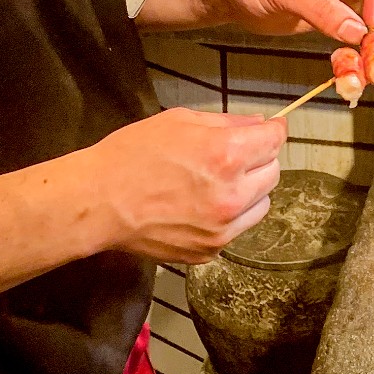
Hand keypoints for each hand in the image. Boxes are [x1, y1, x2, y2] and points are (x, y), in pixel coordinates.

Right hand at [91, 107, 284, 263]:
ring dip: (249, 191)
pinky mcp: (209, 251)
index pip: (275, 141)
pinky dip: (228, 217)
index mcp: (226, 155)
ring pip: (261, 205)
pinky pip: (236, 229)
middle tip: (235, 155)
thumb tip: (259, 125)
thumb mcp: (179, 122)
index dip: (274, 131)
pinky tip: (199, 206)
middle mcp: (232, 195)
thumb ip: (226, 123)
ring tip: (217, 184)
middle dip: (260, 160)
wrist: (99, 202)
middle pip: (273, 173)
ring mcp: (222, 229)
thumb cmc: (133, 154)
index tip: (271, 129)